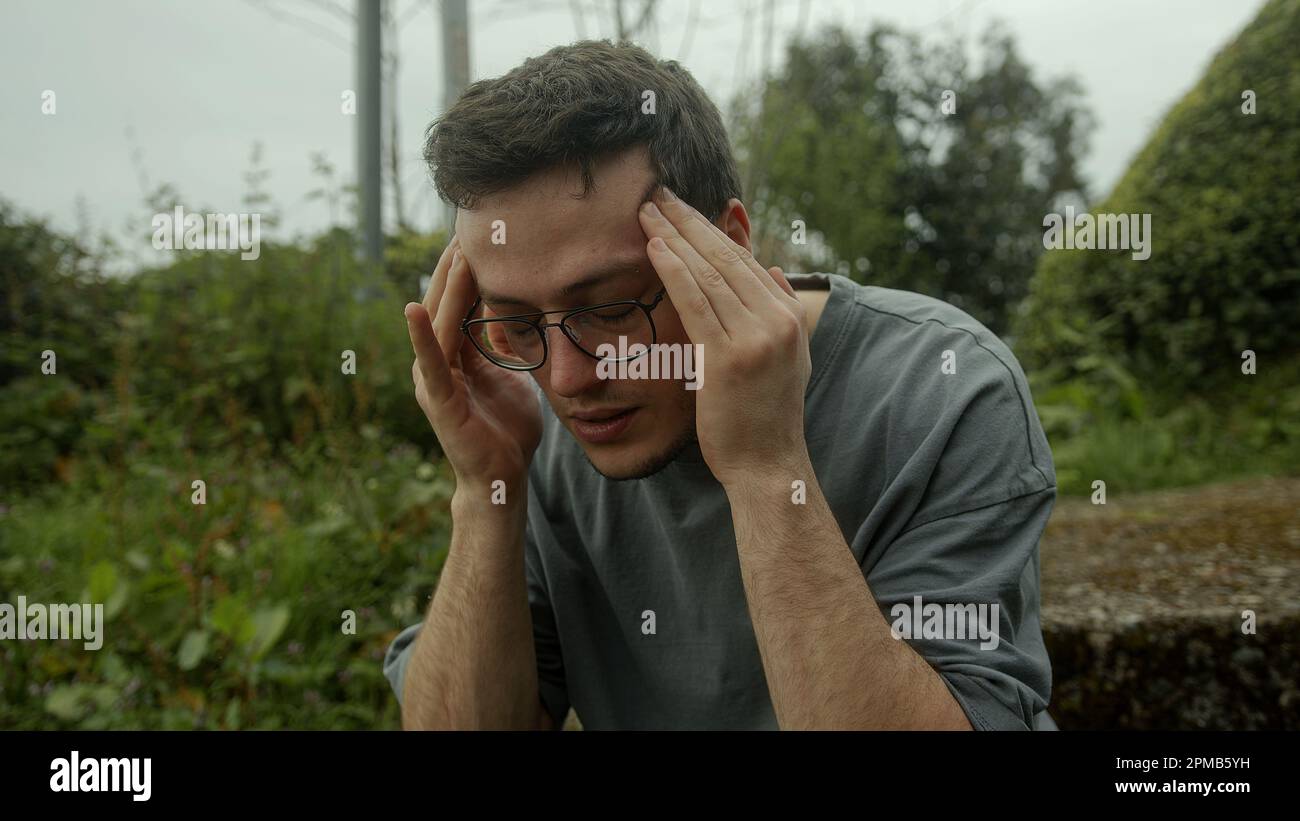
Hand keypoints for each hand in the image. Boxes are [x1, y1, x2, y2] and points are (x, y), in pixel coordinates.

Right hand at [405, 236, 541, 494]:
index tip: (485, 232)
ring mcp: (433, 378)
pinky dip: (421, 335)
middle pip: (446, 302)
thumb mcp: (513, 373)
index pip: (461, 300)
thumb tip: (526, 310)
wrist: (502, 477)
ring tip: (457, 252)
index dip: (470, 267)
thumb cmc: (508, 427)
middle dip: (456, 265)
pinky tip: (412, 308)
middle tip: (471, 226)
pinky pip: (430, 362)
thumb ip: (510, 342)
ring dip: (447, 286)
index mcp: (456, 352)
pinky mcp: (436, 399)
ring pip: (440, 323)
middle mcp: (437, 360)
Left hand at [637, 188, 811, 487]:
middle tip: (658, 193)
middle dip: (688, 221)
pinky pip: (696, 301)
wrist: (768, 466)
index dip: (710, 229)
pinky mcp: (728, 357)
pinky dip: (674, 269)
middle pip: (725, 257)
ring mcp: (755, 337)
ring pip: (708, 273)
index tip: (682, 207)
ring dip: (674, 237)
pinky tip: (655, 247)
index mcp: (787, 316)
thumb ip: (780, 310)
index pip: (743, 260)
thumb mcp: (788, 357)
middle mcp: (776, 320)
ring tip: (647, 211)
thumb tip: (771, 268)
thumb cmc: (767, 417)